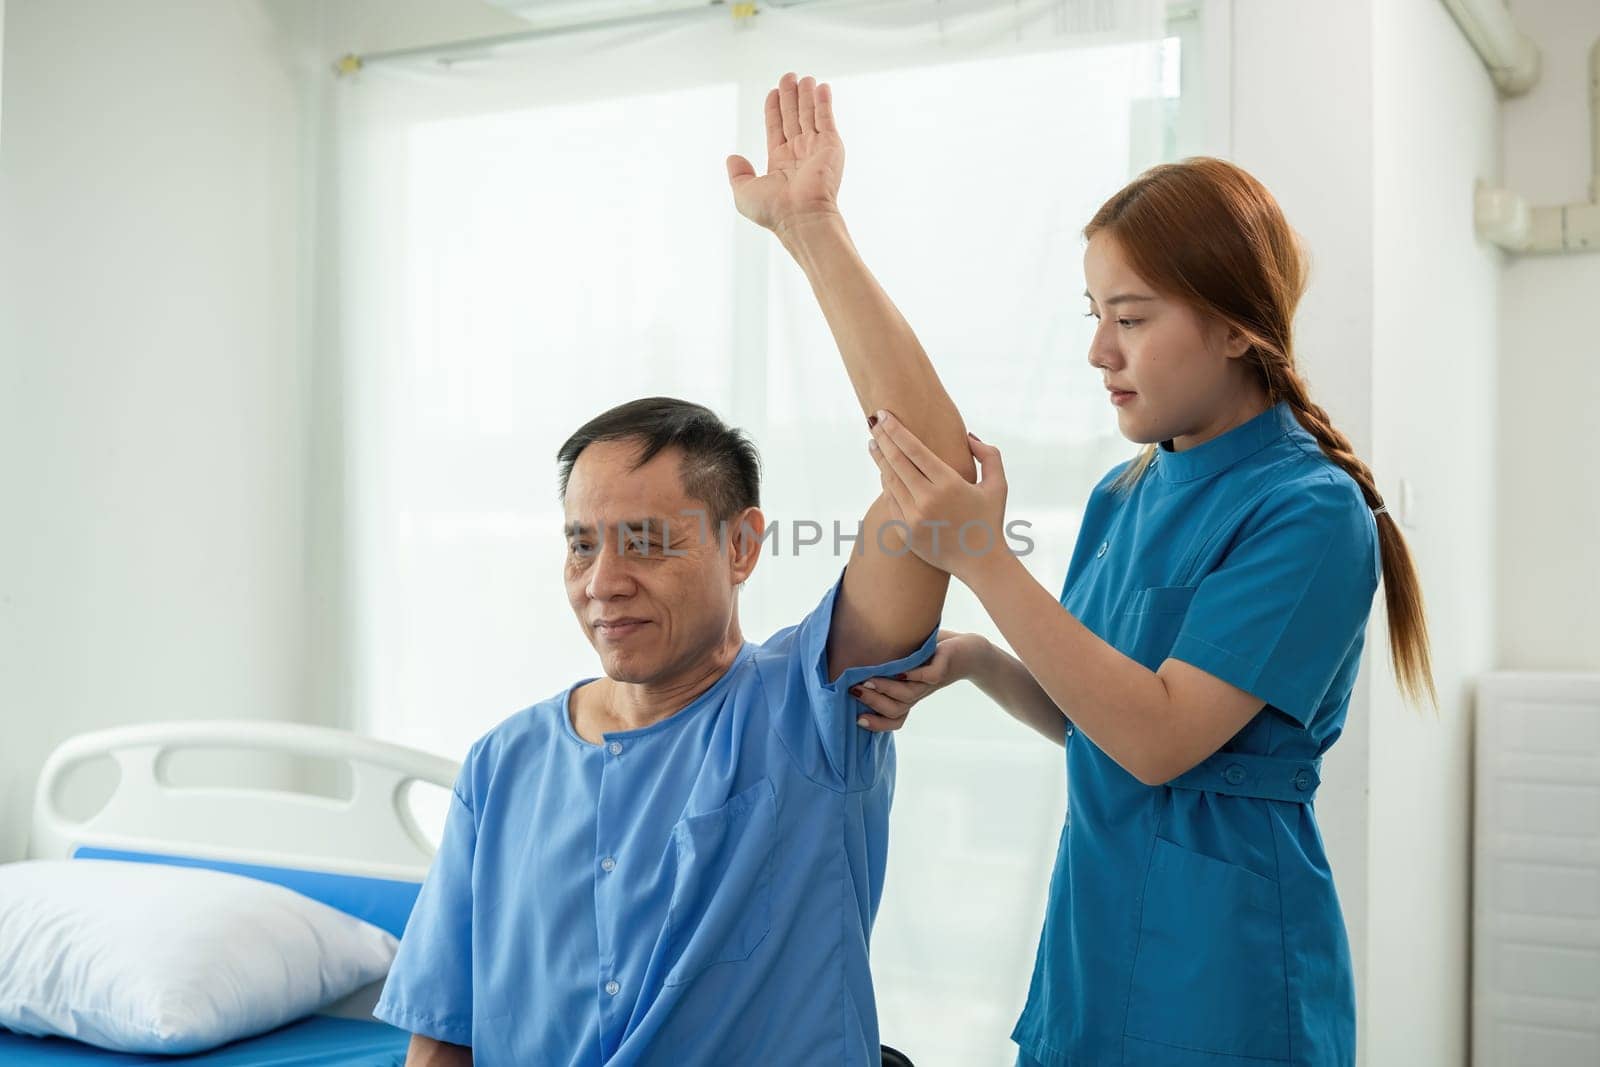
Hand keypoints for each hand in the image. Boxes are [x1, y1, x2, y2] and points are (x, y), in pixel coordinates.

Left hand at [725, 72, 843, 235]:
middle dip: (791, 96)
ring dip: (807, 95)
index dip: (774, 109)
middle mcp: (799, 153)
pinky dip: (824, 102)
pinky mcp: (831, 146)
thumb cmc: (774, 211)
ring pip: (810, 114)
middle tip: (789, 76)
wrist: (801, 217)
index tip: (773, 92)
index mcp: (780, 162)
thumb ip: (737, 174)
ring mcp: (816, 149)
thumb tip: (732, 157)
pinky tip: (821, 87)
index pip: (776, 128)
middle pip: (793, 117)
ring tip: (804, 77)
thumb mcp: (743, 193)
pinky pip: (827, 119)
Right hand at [850, 630, 986, 731]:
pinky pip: (928, 677)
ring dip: (886, 688)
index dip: (876, 724)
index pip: (894, 719)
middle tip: (853, 689)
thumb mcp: (905, 661)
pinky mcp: (943, 669)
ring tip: (867, 678)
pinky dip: (912, 674)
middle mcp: (918, 694)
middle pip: (895, 710)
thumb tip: (849, 662)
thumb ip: (885, 665)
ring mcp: (930, 683)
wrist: (969, 651)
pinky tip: (899, 670)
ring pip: (907, 696)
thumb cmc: (932, 655)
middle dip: (872, 702)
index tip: (856, 719)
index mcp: (909, 696)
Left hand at [866, 411, 1009, 581]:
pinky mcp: (905, 532)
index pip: (913, 450)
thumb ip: (989, 456)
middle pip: (896, 462)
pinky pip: (890, 502)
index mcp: (949, 484)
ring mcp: (913, 518)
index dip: (896, 430)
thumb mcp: (998, 485)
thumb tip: (968, 436)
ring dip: (880, 460)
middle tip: (873, 423)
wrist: (981, 563)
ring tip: (874, 445)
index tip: (884, 415)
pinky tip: (884, 472)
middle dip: (883, 439)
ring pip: (889, 481)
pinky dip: (886, 485)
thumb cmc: (990, 520)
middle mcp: (927, 500)